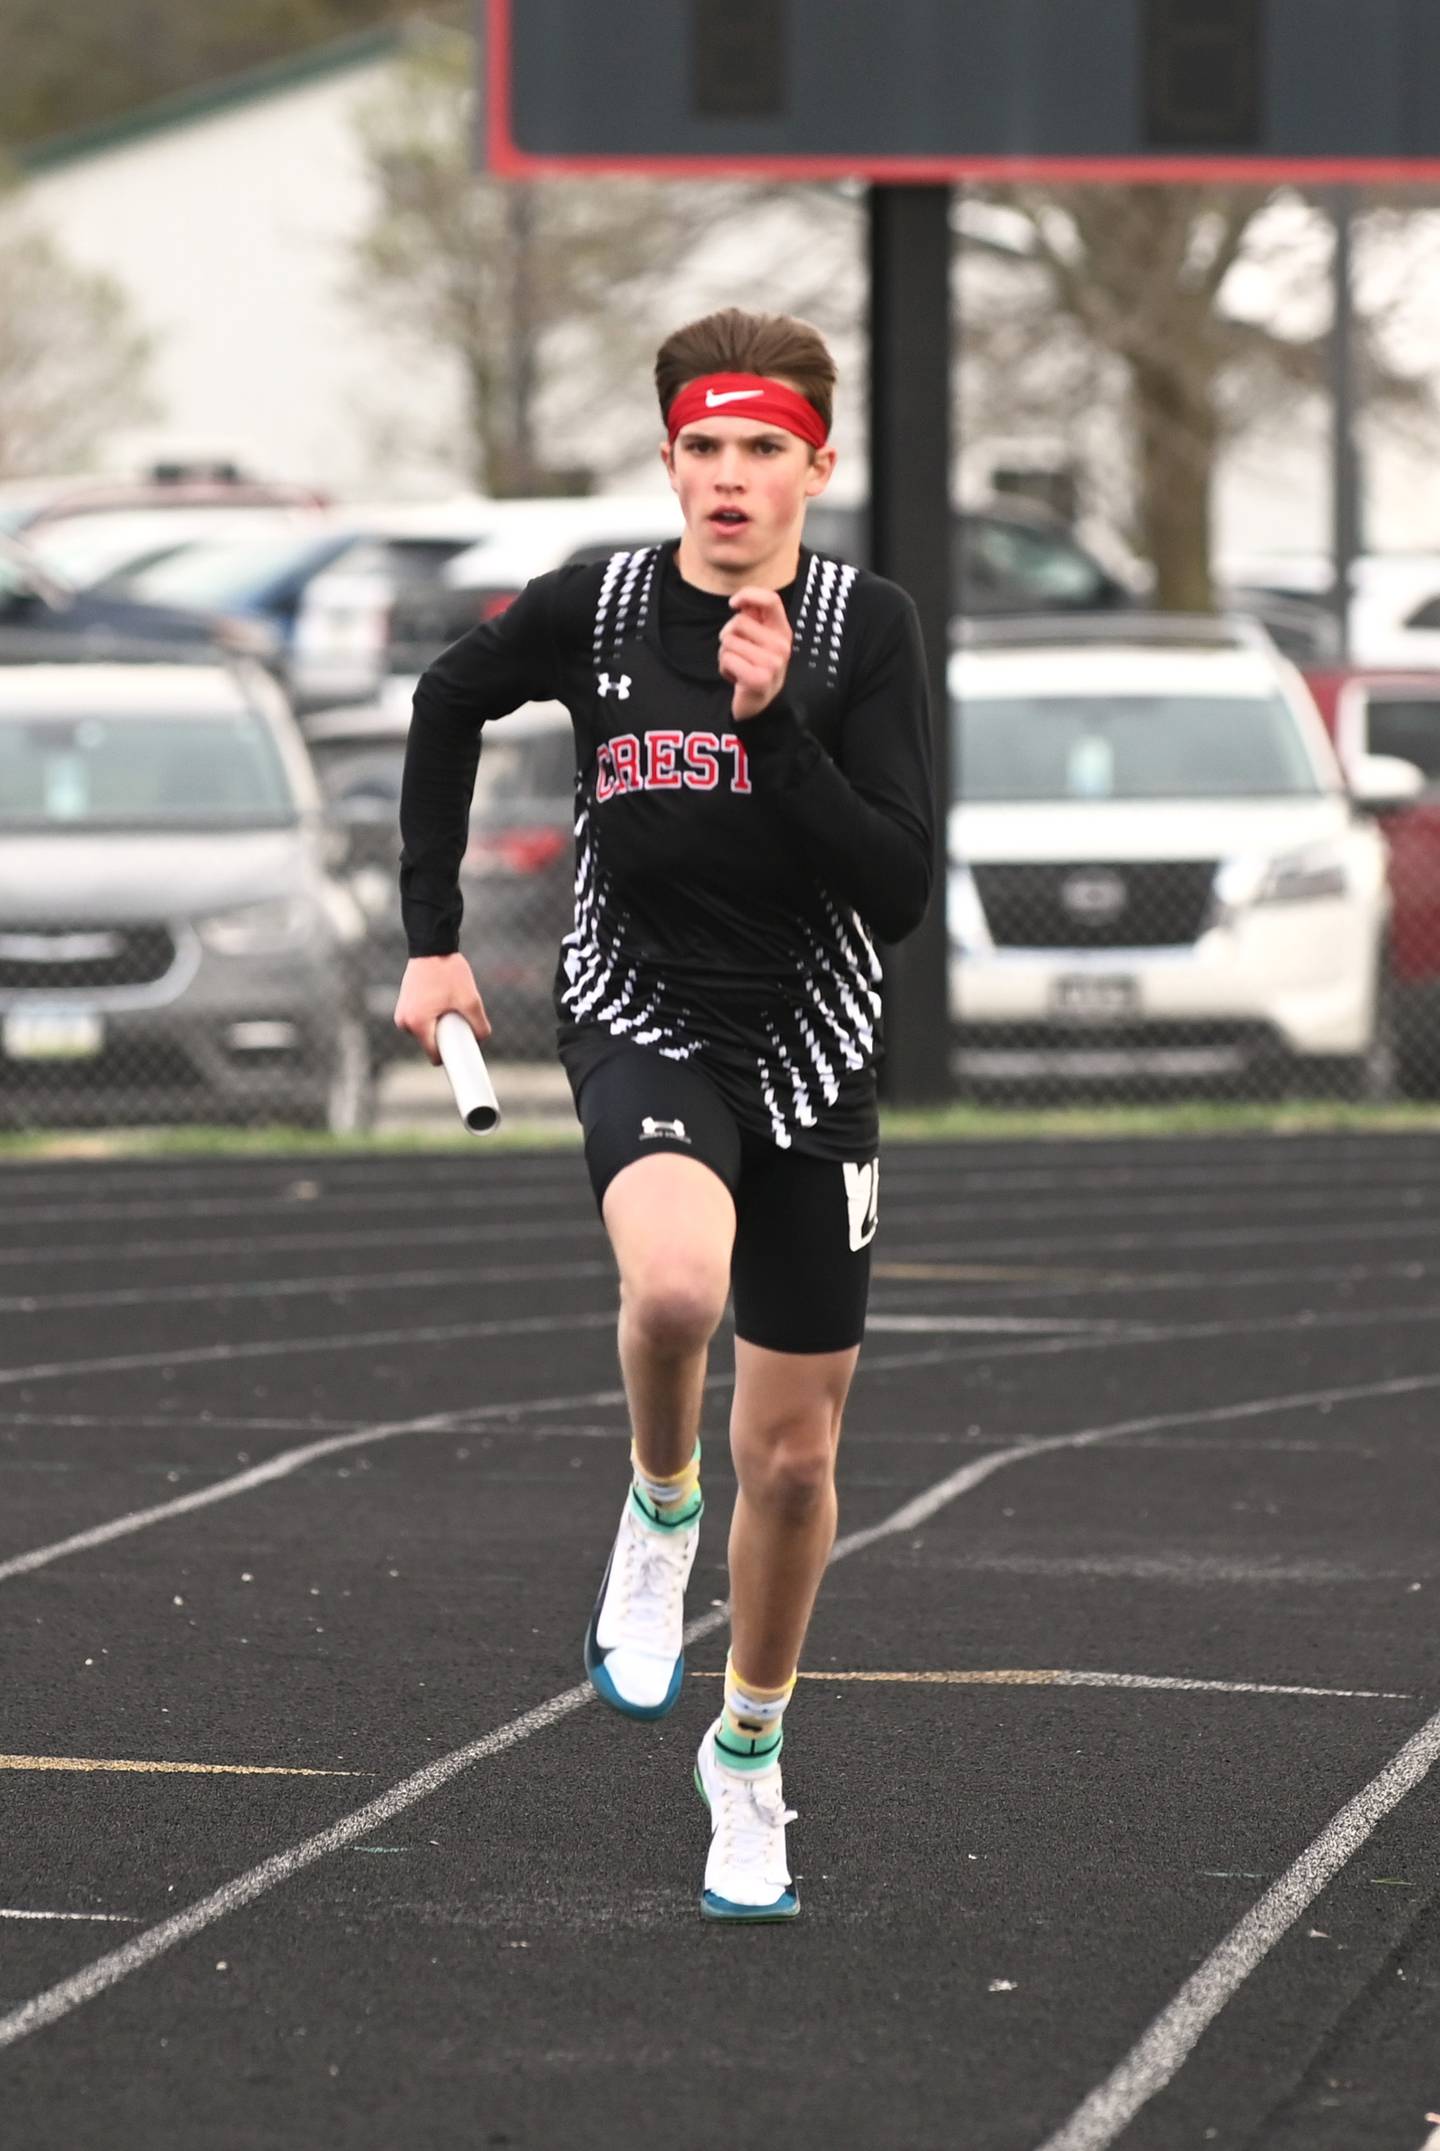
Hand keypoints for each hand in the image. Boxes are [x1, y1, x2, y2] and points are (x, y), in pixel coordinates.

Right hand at [393, 952, 489, 1064]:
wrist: (432, 946)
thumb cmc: (448, 972)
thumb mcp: (470, 1000)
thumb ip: (479, 1025)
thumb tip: (481, 1040)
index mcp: (417, 1024)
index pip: (434, 1055)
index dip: (451, 1057)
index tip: (463, 1053)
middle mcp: (404, 1022)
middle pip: (431, 1043)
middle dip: (447, 1036)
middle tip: (460, 1018)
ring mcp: (402, 1013)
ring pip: (427, 1031)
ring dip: (440, 1025)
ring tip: (449, 1004)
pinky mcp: (404, 1004)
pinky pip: (422, 1020)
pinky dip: (433, 1016)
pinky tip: (442, 1001)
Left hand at [718, 586, 791, 721]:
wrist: (759, 704)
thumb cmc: (755, 667)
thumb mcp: (759, 640)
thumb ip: (753, 619)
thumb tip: (741, 602)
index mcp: (783, 631)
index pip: (771, 599)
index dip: (748, 594)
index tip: (733, 604)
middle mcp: (781, 646)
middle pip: (738, 622)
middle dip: (729, 636)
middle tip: (738, 652)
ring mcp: (772, 663)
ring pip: (729, 641)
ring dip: (725, 654)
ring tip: (738, 666)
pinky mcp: (758, 678)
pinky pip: (727, 659)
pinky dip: (724, 668)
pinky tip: (735, 678)